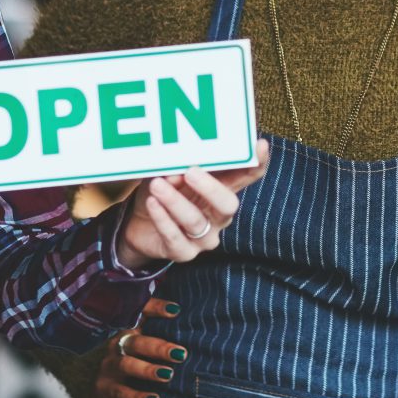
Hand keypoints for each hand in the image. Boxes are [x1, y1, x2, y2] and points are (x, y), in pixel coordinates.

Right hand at [95, 297, 184, 397]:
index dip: (155, 308)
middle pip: (136, 341)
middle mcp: (118, 344)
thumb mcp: (144, 345)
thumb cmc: (133, 360)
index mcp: (130, 330)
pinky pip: (120, 393)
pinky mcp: (103, 388)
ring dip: (148, 370)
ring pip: (126, 365)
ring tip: (168, 375)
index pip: (140, 313)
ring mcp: (109, 366)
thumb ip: (163, 334)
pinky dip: (137, 397)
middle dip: (159, 347)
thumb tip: (190, 323)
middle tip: (181, 354)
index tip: (175, 310)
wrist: (100, 388)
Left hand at [114, 138, 271, 268]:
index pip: (248, 177)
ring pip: (195, 221)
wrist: (137, 225)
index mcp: (222, 191)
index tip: (260, 145)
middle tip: (190, 171)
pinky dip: (162, 218)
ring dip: (175, 201)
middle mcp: (219, 216)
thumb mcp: (169, 174)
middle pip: (229, 204)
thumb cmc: (161, 192)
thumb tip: (177, 170)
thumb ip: (176, 170)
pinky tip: (152, 203)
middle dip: (210, 188)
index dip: (257, 163)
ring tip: (157, 184)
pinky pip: (174, 237)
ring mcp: (204, 237)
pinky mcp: (183, 253)